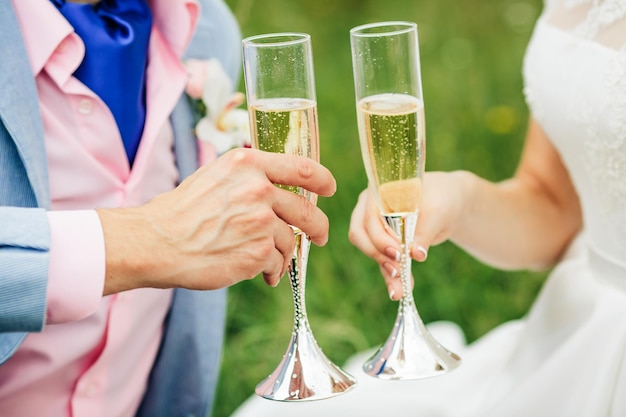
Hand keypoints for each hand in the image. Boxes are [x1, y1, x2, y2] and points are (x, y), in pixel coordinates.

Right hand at [98, 148, 335, 294]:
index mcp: (248, 164)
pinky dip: (272, 270)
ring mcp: (260, 221)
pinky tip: (259, 272)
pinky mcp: (258, 251)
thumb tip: (280, 190)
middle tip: (319, 235)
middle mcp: (258, 189)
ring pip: (290, 240)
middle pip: (306, 211)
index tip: (329, 188)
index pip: (303, 168)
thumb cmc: (182, 211)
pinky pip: (277, 262)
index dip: (323, 180)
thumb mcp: (216, 176)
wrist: (156, 242)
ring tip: (265, 261)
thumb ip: (249, 178)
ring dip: (283, 254)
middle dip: (317, 227)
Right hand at [348, 171, 468, 299]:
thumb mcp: (438, 212)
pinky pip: (383, 261)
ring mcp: (374, 226)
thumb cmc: (442, 198)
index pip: (368, 216)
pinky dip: (391, 276)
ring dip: (384, 270)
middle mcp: (369, 208)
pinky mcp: (384, 244)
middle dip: (378, 254)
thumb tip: (417, 254)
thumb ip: (425, 231)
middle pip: (360, 234)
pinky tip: (398, 291)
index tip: (398, 252)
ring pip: (370, 251)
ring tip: (398, 291)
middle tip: (398, 270)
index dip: (379, 236)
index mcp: (378, 191)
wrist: (450, 204)